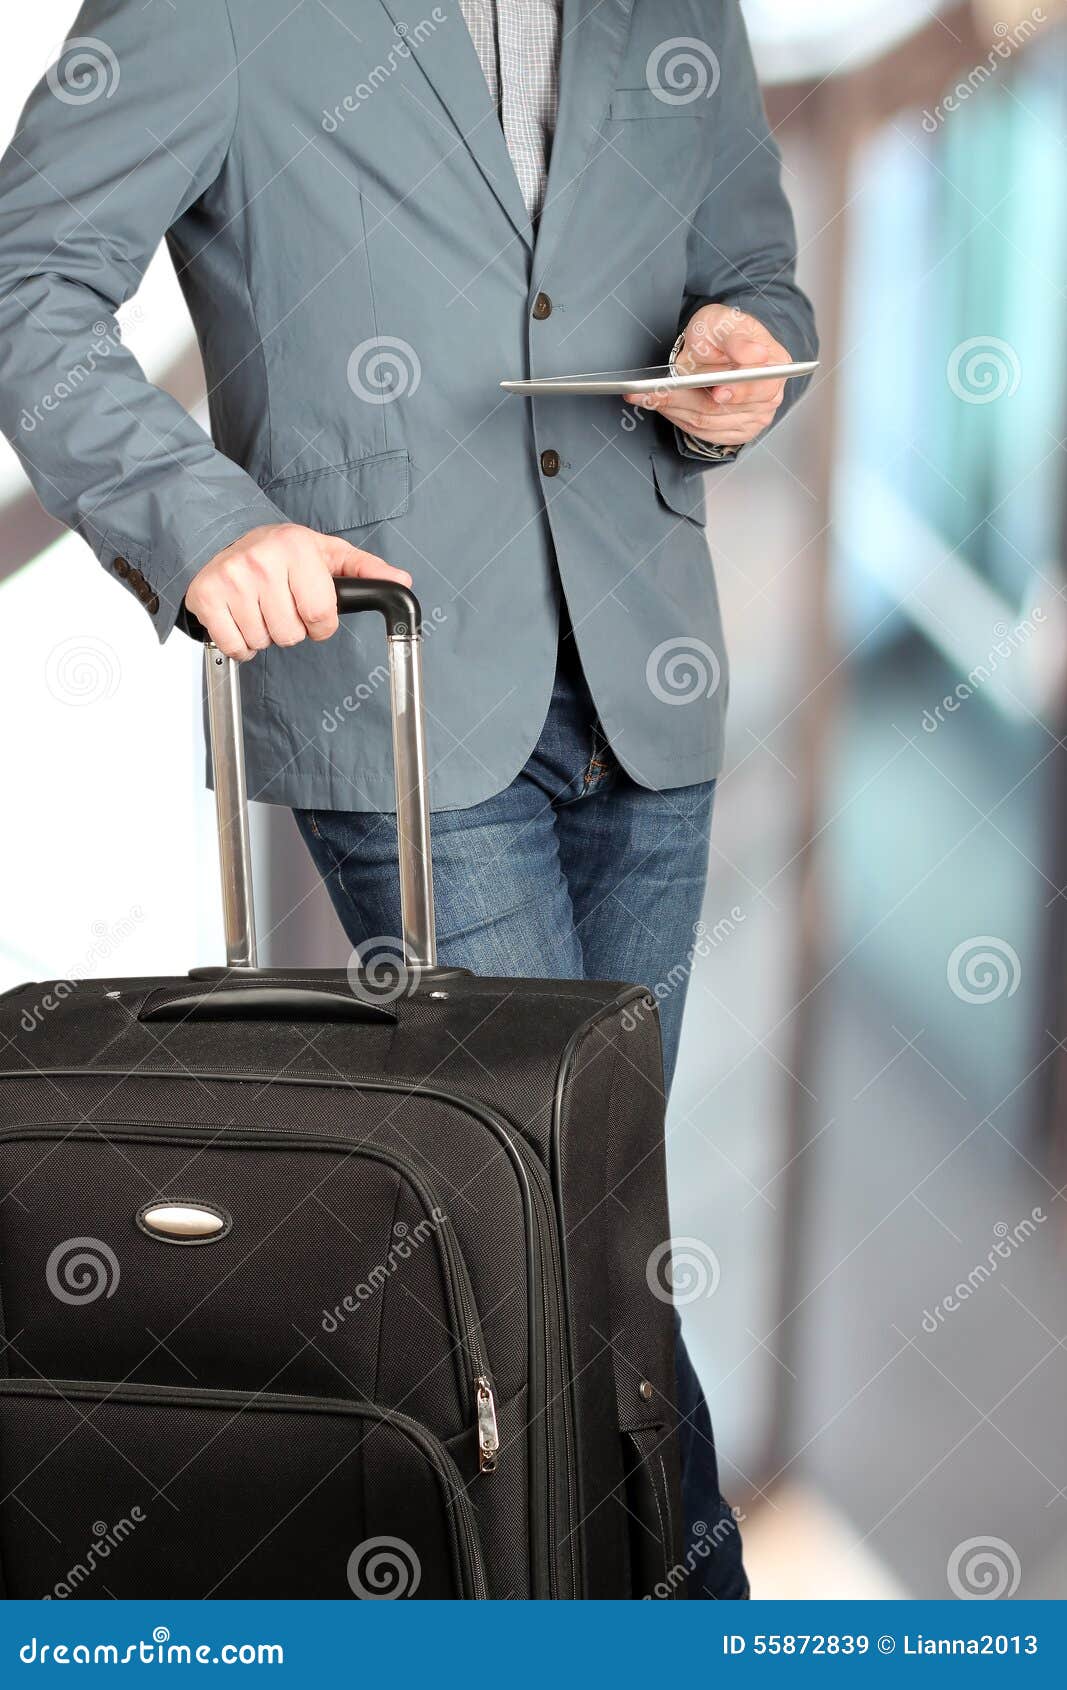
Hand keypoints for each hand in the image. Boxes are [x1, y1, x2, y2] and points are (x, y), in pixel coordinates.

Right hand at [184, 523, 411, 660]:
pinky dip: (239, 643)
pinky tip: (240, 618)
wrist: (225, 538)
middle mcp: (261, 560)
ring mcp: (231, 578)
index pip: (321, 617)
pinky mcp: (207, 596)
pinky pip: (235, 646)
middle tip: (280, 603)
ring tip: (259, 607)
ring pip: (263, 642)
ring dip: (264, 634)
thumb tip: (402, 582)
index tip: (310, 608)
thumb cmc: (280, 550)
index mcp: (296, 548)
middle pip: (291, 635)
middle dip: (290, 627)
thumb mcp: (326, 553)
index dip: (320, 623)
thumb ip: (365, 570)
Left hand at [625, 304, 789, 446]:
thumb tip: (756, 354)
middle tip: (652, 391)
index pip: (758, 387)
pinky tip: (662, 403)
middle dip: (685, 399)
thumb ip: (738, 340)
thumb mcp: (725, 323)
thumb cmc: (721, 332)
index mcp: (775, 365)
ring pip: (706, 422)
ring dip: (674, 408)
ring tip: (647, 394)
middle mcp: (768, 397)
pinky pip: (701, 432)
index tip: (716, 392)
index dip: (736, 391)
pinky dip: (678, 418)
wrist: (714, 346)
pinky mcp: (733, 432)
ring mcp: (753, 418)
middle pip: (724, 409)